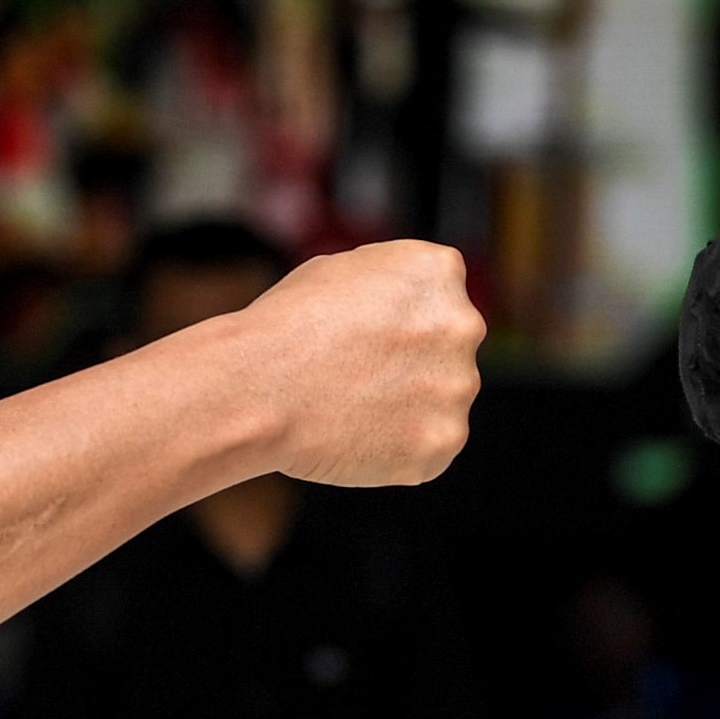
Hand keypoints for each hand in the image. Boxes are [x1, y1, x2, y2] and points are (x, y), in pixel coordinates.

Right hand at [242, 242, 484, 487]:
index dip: (397, 321)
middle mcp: (462, 324)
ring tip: (351, 407)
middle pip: (447, 350)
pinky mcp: (445, 440)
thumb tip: (409, 310)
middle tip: (356, 377)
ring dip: (408, 407)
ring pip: (441, 400)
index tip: (363, 335)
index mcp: (438, 271)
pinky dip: (400, 448)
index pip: (438, 297)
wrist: (257, 389)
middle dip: (412, 365)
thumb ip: (393, 287)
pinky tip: (358, 436)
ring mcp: (458, 387)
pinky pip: (431, 445)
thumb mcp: (342, 270)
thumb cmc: (286, 327)